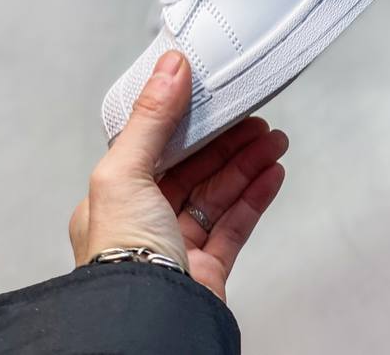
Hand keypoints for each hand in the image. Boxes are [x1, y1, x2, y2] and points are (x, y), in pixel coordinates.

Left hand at [69, 51, 287, 300]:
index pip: (157, 148)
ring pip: (220, 194)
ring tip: (275, 142)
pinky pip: (236, 224)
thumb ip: (151, 119)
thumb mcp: (125, 172)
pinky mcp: (208, 267)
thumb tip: (170, 69)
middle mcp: (144, 221)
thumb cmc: (121, 257)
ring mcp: (178, 246)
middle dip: (229, 142)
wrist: (148, 322)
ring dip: (249, 164)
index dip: (189, 122)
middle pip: (195, 169)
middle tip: (257, 119)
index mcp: (114, 198)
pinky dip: (256, 196)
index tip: (216, 100)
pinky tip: (273, 174)